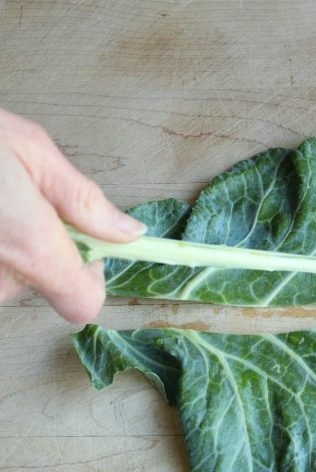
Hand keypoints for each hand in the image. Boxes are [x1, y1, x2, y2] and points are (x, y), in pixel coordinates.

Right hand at [0, 108, 145, 322]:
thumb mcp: (29, 152)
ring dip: (3, 245)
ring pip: (4, 276)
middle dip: (39, 246)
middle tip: (17, 198)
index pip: (83, 303)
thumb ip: (82, 201)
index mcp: (29, 248)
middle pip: (40, 282)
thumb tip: (130, 233)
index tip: (85, 244)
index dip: (90, 276)